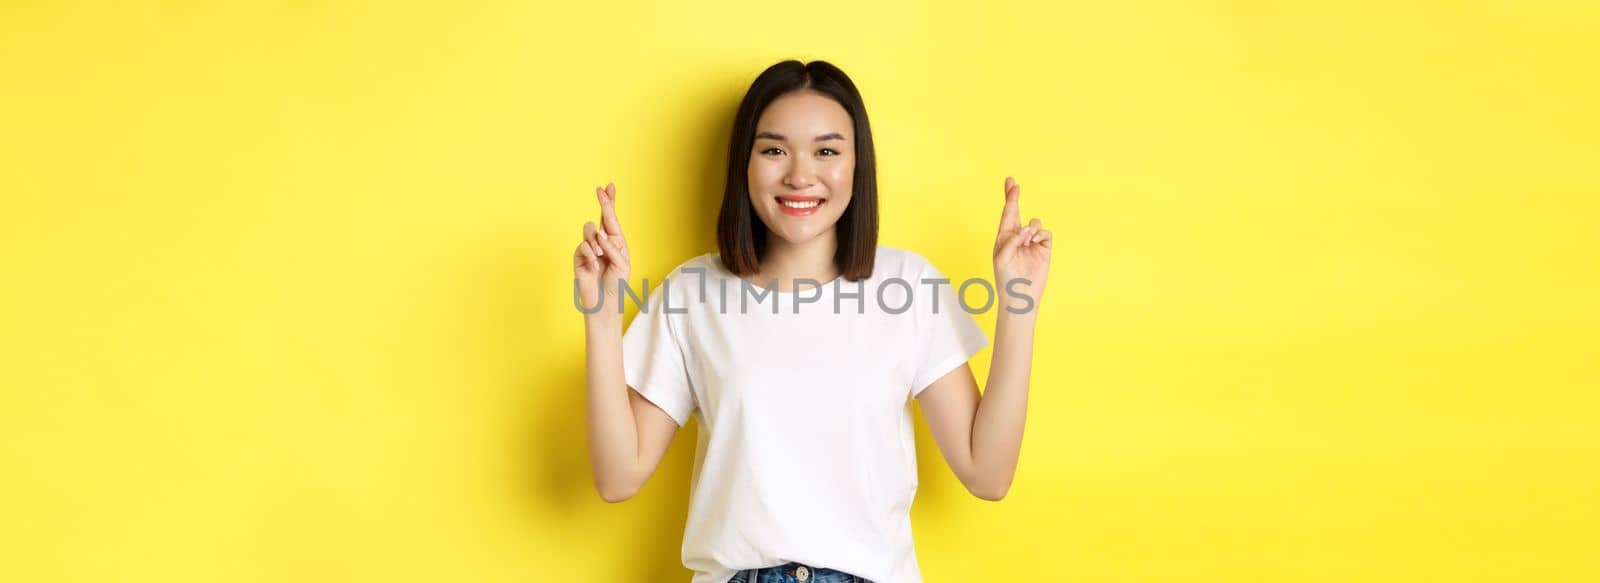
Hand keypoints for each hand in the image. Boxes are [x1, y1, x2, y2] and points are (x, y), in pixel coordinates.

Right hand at [573, 182, 630, 316]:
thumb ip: (612, 247)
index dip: (610, 202)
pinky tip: (594, 267)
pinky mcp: (579, 257)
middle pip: (601, 217)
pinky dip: (590, 256)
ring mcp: (590, 249)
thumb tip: (599, 233)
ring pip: (589, 230)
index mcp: (616, 242)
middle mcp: (603, 242)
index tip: (608, 186)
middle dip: (603, 203)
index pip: (612, 219)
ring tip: (601, 255)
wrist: (603, 304)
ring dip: (596, 241)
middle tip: (600, 190)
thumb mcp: (622, 264)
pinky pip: (582, 246)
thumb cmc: (616, 285)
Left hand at [992, 176, 1051, 311]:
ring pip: (1034, 223)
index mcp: (1004, 237)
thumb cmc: (1006, 278)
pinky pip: (1045, 233)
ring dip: (1030, 227)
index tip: (1011, 183)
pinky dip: (1041, 233)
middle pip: (1017, 211)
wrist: (1021, 295)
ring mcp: (1031, 242)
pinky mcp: (1044, 248)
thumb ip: (1011, 240)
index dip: (1009, 198)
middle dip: (1014, 197)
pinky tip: (1035, 241)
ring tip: (1026, 240)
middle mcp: (1017, 237)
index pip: (1007, 214)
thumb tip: (1026, 228)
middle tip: (1013, 182)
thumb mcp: (1002, 257)